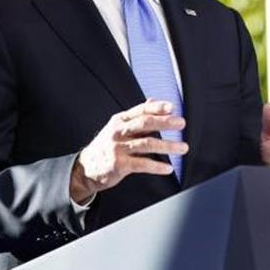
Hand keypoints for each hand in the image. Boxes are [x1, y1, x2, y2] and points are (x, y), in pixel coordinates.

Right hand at [70, 99, 186, 203]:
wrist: (86, 168)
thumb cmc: (107, 146)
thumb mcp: (118, 127)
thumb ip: (137, 116)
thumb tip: (155, 101)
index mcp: (120, 120)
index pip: (140, 110)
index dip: (157, 107)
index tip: (172, 107)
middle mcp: (118, 132)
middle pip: (145, 124)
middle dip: (165, 122)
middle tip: (181, 123)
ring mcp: (118, 148)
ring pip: (147, 144)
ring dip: (168, 146)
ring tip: (182, 148)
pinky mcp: (119, 165)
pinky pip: (142, 165)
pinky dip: (157, 166)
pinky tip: (168, 168)